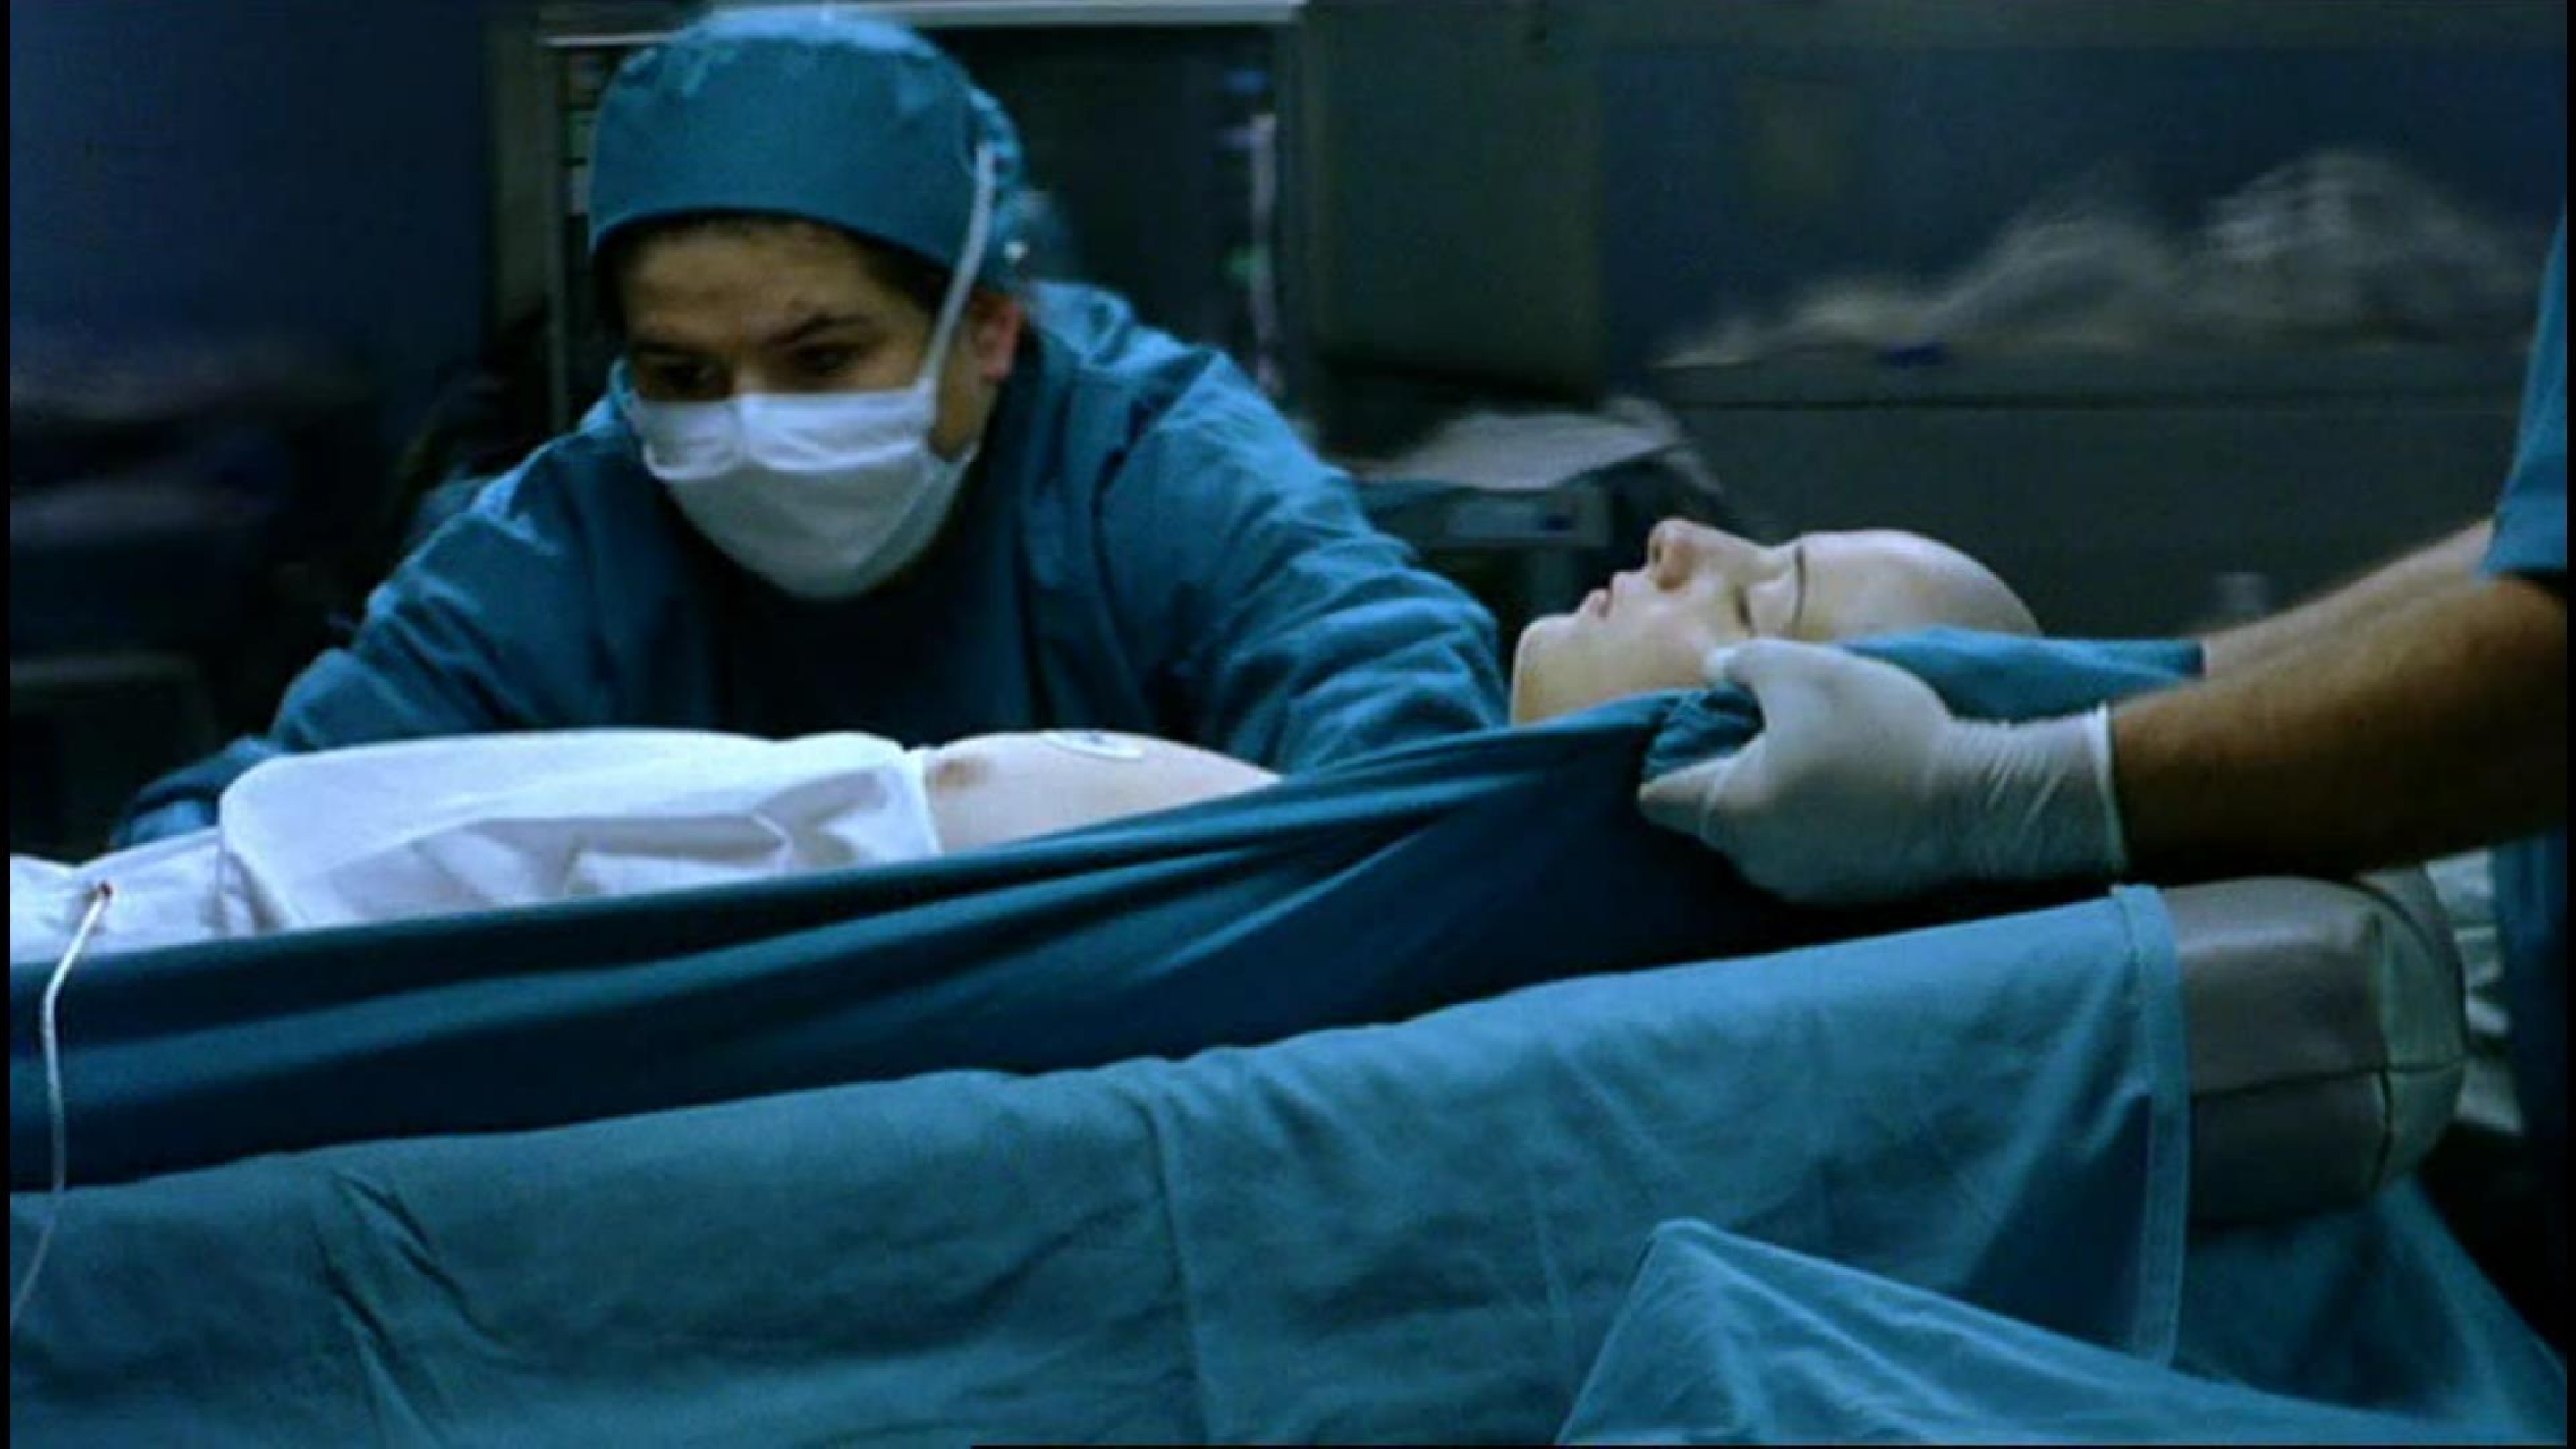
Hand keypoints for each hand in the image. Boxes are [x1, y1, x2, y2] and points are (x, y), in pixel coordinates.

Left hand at [1636, 641, 2126, 904]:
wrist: (1977, 797)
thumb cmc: (1878, 728)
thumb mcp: (1803, 670)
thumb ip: (1742, 665)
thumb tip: (1710, 669)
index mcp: (1727, 811)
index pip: (1656, 797)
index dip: (1663, 762)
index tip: (1691, 734)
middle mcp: (1751, 862)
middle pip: (1711, 817)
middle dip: (1727, 779)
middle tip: (1765, 736)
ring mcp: (1800, 887)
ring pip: (1761, 839)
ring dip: (1775, 805)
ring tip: (1815, 762)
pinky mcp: (1845, 896)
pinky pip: (1808, 856)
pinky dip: (1817, 829)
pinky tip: (1852, 794)